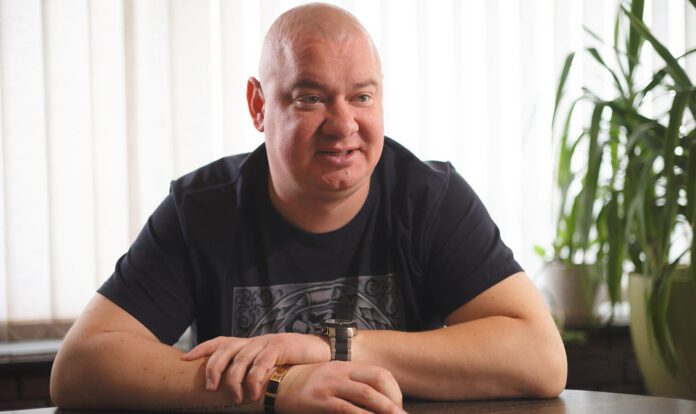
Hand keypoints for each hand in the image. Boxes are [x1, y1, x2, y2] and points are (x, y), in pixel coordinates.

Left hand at [181, 334, 329, 402]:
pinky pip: (261, 363)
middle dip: (213, 369)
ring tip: (236, 399)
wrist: (324, 351)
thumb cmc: (298, 362)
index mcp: (251, 343)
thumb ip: (255, 370)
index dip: (202, 349)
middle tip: (210, 388)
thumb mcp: (272, 365)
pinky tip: (253, 393)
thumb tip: (237, 389)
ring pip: (241, 359)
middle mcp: (256, 340)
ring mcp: (267, 342)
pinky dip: (254, 380)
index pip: (221, 342)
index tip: (185, 359)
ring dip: (235, 381)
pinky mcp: (280, 347)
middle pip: (226, 349)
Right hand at [277, 362, 405, 413]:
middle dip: (394, 403)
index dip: (394, 391)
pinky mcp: (319, 400)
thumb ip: (352, 385)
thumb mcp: (332, 378)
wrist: (278, 383)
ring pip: (365, 395)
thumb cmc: (309, 385)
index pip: (380, 374)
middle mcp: (341, 372)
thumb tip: (376, 401)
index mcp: (347, 366)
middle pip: (376, 383)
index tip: (399, 406)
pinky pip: (345, 409)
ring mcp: (330, 385)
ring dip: (384, 410)